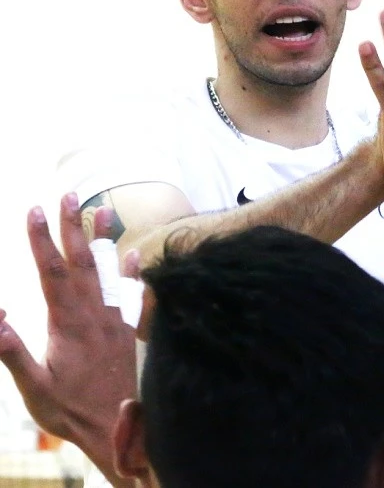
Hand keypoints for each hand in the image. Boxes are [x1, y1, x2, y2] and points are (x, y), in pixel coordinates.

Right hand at [0, 194, 136, 452]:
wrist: (120, 428)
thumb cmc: (70, 412)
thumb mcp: (33, 388)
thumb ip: (12, 353)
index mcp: (67, 323)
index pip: (51, 271)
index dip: (41, 239)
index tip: (33, 208)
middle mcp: (94, 315)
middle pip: (82, 262)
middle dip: (72, 227)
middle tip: (68, 194)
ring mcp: (114, 321)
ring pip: (107, 272)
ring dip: (102, 240)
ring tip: (100, 209)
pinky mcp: (128, 332)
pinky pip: (131, 294)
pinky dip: (131, 271)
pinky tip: (133, 252)